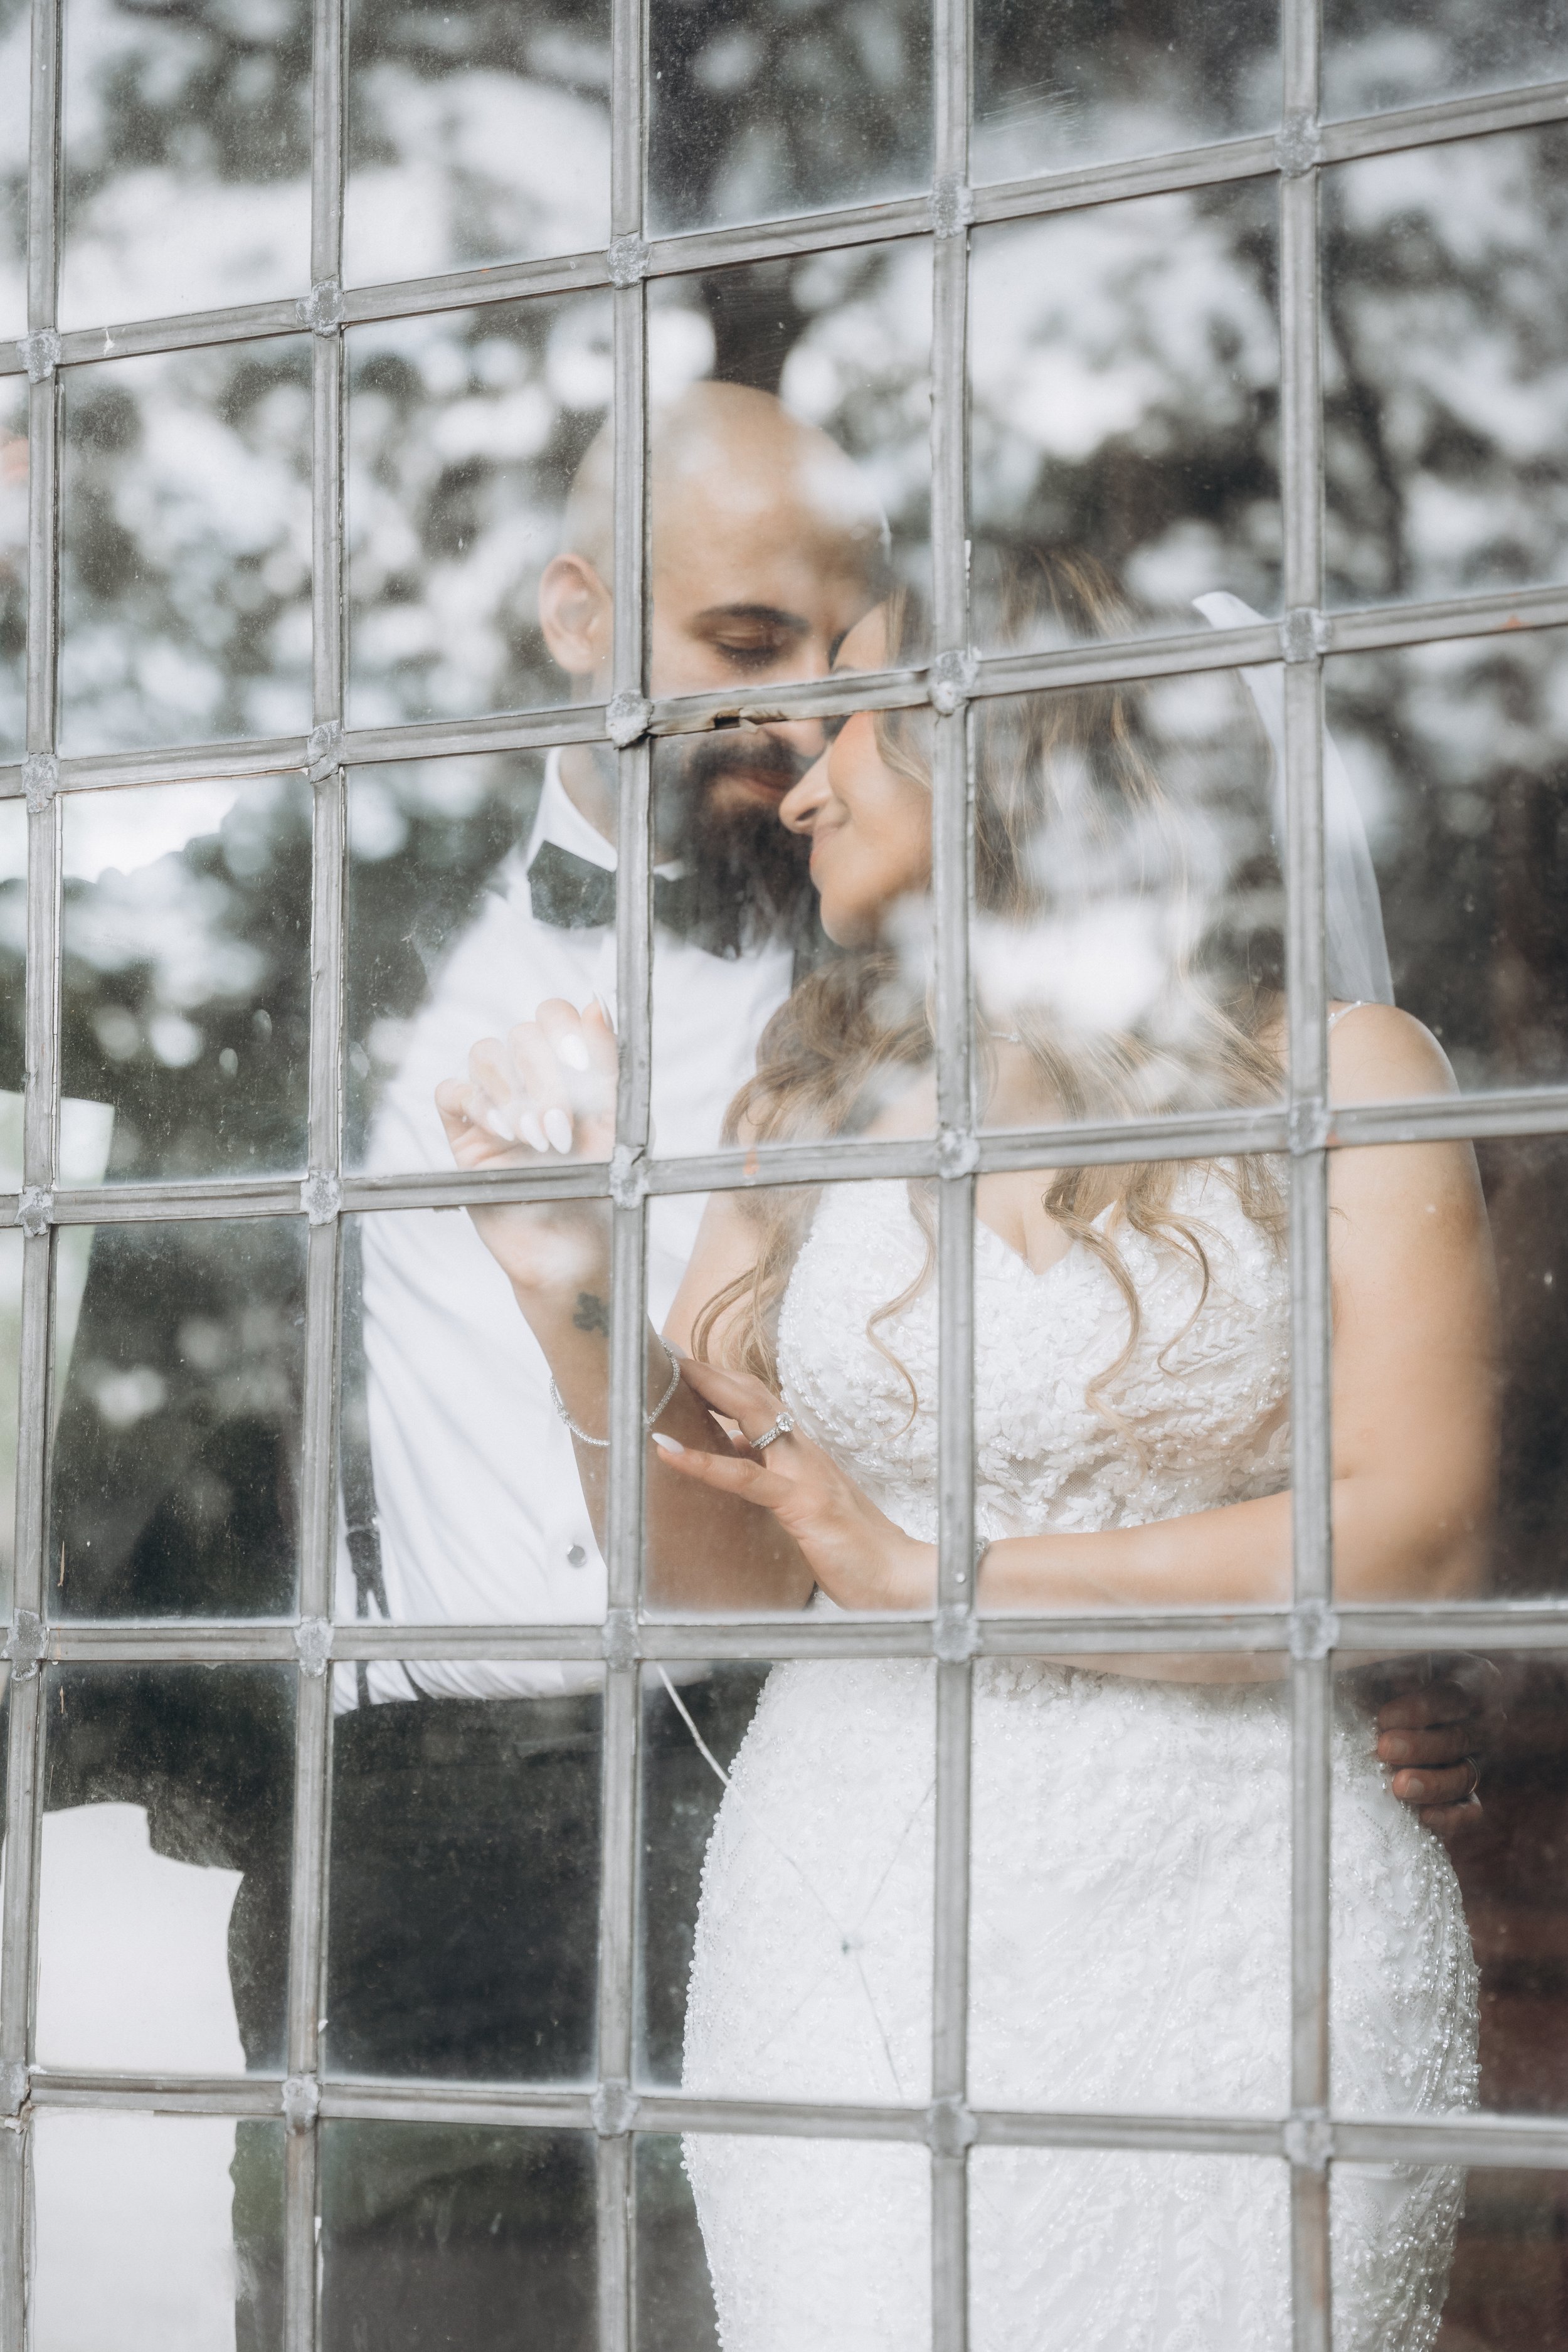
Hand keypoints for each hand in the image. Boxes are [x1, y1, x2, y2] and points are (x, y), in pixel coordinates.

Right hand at [435, 997, 617, 1292]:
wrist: (575, 1252)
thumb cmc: (601, 1189)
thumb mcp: (617, 1126)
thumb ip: (610, 1064)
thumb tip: (597, 1003)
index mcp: (570, 1069)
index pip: (556, 1016)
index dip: (566, 1031)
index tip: (583, 1067)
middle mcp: (530, 1079)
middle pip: (521, 1033)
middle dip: (544, 1076)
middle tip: (562, 1126)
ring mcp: (495, 1104)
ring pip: (485, 1053)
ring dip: (513, 1092)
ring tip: (538, 1139)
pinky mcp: (465, 1134)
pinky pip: (451, 1092)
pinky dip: (477, 1103)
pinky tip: (504, 1133)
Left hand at [650, 1355, 934, 1612]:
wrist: (898, 1577)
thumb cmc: (851, 1545)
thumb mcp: (804, 1503)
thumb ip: (773, 1476)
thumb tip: (732, 1455)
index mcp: (803, 1453)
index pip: (760, 1402)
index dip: (723, 1380)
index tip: (684, 1365)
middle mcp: (804, 1453)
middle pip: (754, 1395)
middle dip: (711, 1372)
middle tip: (669, 1355)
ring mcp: (804, 1474)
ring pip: (753, 1417)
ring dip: (709, 1393)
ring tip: (669, 1378)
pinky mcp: (802, 1504)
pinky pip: (745, 1478)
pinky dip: (704, 1462)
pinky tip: (670, 1453)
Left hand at [1375, 1666, 1495, 1842]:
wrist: (1367, 1713)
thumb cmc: (1376, 1682)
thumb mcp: (1382, 1666)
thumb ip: (1383, 1668)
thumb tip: (1374, 1677)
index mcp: (1468, 1678)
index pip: (1456, 1695)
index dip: (1422, 1709)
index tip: (1384, 1718)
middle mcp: (1482, 1719)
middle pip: (1462, 1737)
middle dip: (1421, 1747)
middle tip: (1384, 1749)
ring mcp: (1478, 1758)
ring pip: (1466, 1775)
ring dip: (1433, 1784)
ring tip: (1399, 1787)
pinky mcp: (1467, 1793)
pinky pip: (1471, 1809)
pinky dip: (1452, 1816)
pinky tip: (1425, 1816)